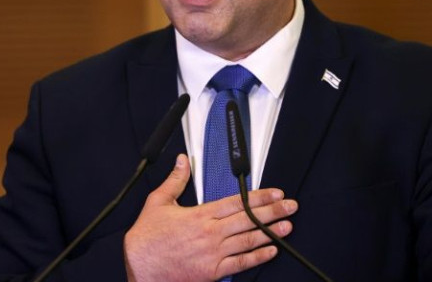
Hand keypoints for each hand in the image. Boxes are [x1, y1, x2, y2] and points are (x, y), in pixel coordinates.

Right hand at [124, 154, 297, 281]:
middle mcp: (211, 234)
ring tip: (287, 226)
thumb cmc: (147, 239)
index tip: (275, 192)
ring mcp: (214, 254)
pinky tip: (270, 251)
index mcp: (200, 216)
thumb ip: (175, 180)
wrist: (140, 269)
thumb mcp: (158, 202)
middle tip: (290, 206)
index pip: (237, 202)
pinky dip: (257, 257)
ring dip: (271, 232)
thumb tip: (183, 161)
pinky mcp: (212, 272)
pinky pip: (240, 264)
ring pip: (248, 240)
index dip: (259, 196)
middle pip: (249, 219)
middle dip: (273, 211)